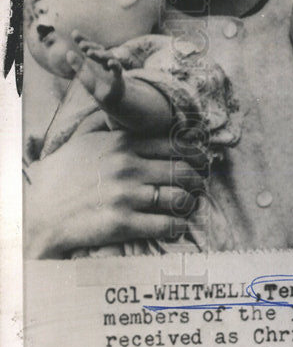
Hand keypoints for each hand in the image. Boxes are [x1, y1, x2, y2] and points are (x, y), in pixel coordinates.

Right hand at [23, 130, 202, 257]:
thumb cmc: (63, 176)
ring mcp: (125, 194)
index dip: (196, 155)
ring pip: (180, 197)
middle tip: (197, 187)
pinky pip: (166, 225)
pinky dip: (178, 227)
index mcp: (122, 144)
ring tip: (187, 206)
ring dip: (189, 204)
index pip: (176, 145)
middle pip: (184, 171)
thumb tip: (136, 119)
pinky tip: (176, 227)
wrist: (37, 212)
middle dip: (196, 181)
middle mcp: (127, 166)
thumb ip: (114, 130)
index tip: (201, 163)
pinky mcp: (121, 222)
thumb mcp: (87, 142)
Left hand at [69, 32, 123, 105]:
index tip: (74, 33)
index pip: (88, 46)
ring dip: (99, 53)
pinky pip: (117, 68)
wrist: (108, 96)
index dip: (82, 39)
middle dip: (90, 46)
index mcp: (93, 58)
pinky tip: (109, 62)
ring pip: (107, 56)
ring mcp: (110, 66)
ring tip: (90, 52)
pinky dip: (114, 64)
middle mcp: (103, 59)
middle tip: (81, 45)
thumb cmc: (95, 83)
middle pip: (98, 49)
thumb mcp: (83, 73)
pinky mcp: (117, 75)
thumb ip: (76, 63)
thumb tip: (68, 52)